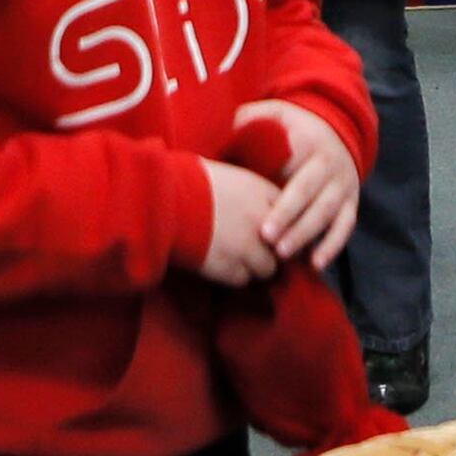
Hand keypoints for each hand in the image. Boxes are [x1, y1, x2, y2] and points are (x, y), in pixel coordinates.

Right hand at [192, 157, 281, 285]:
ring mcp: (247, 247)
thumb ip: (253, 194)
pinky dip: (235, 275)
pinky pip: (243, 280)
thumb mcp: (231, 176)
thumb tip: (264, 208)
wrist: (163, 199)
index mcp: (263, 193)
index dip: (284, 227)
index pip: (292, 216)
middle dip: (273, 250)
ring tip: (238, 258)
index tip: (277, 233)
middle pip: (285, 247)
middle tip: (259, 249)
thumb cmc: (190, 180)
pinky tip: (221, 263)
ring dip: (255, 265)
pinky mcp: (228, 268)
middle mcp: (262, 221)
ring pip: (267, 269)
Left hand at [236, 98, 362, 268]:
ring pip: (327, 212)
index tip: (260, 215)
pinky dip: (333, 246)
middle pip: (310, 193)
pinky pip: (345, 226)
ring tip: (284, 254)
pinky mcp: (351, 203)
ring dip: (307, 235)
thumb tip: (225, 128)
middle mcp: (330, 163)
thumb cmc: (292, 129)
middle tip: (267, 239)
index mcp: (309, 142)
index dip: (279, 194)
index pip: (294, 168)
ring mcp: (343, 184)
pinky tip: (315, 264)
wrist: (336, 130)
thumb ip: (250, 119)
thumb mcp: (274, 114)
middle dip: (290, 218)